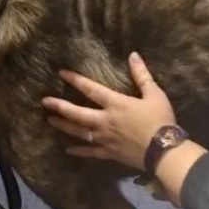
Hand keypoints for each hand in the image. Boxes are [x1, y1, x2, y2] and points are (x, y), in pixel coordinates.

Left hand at [42, 52, 176, 170]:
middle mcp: (105, 120)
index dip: (75, 80)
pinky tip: (68, 150)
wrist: (164, 151)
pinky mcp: (109, 153)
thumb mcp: (155, 94)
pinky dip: (79, 151)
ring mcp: (105, 138)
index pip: (91, 89)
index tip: (61, 73)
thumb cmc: (160, 120)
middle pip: (77, 113)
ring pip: (79, 132)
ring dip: (64, 126)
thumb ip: (142, 75)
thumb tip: (133, 55)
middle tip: (45, 102)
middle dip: (60, 106)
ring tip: (50, 120)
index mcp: (116, 104)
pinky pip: (90, 152)